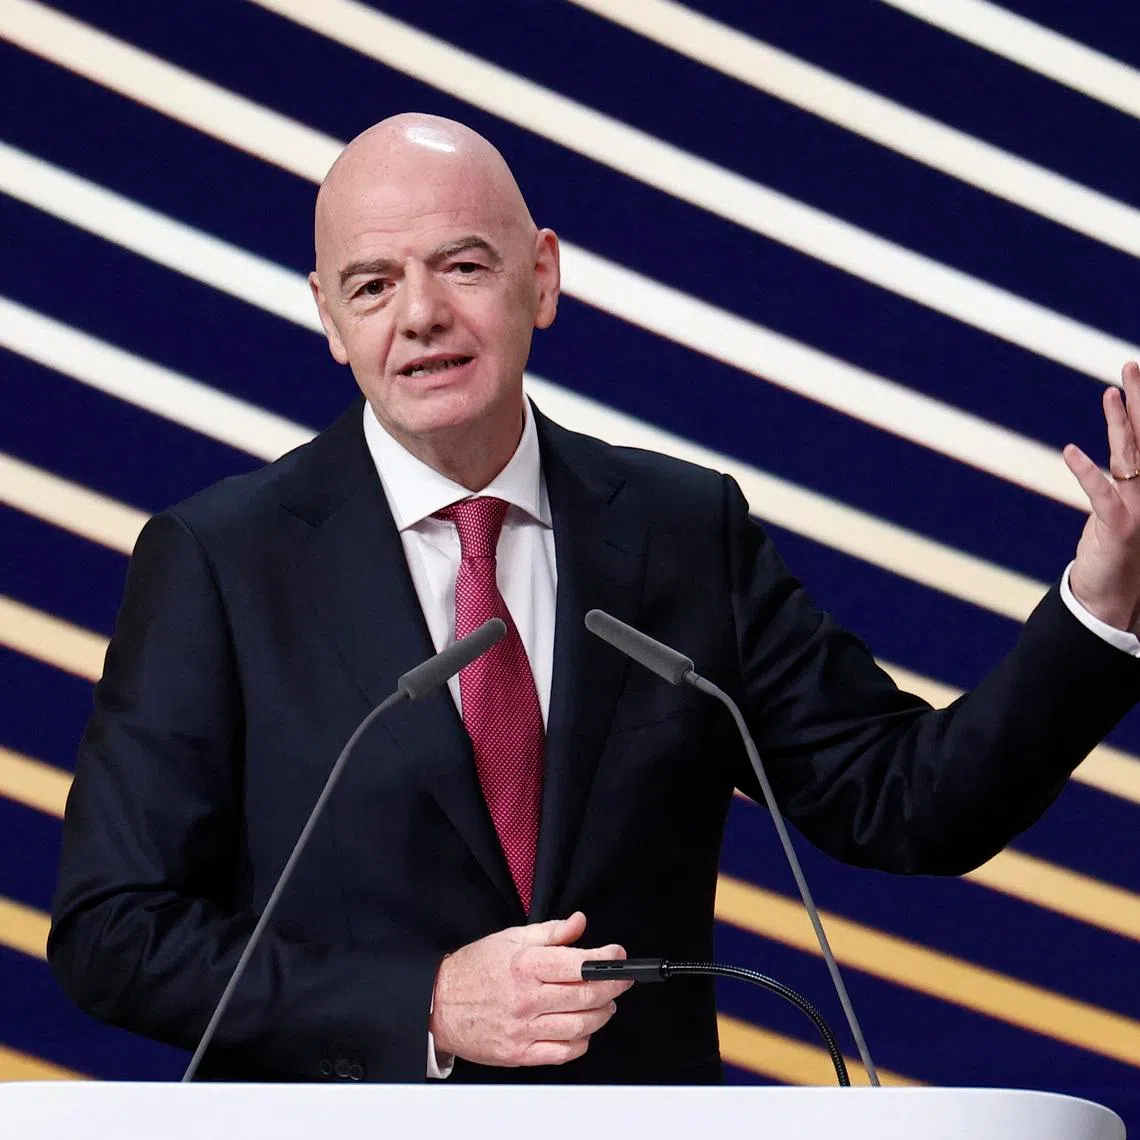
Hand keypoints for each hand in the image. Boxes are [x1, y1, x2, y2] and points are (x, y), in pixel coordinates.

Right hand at [428, 911, 632, 1066]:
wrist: (439, 1005)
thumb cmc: (474, 969)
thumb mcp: (510, 938)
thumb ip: (550, 932)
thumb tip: (578, 923)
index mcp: (524, 966)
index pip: (578, 964)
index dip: (606, 959)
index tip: (617, 955)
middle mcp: (526, 999)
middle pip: (585, 996)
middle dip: (613, 986)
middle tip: (621, 980)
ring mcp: (523, 1030)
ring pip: (580, 1026)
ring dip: (601, 1014)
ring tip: (605, 1003)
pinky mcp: (519, 1054)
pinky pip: (562, 1053)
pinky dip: (581, 1042)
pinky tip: (583, 1029)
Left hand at [1064, 361, 1139, 632]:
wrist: (1116, 602)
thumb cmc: (1122, 557)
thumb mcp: (1125, 513)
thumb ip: (1121, 482)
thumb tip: (1118, 454)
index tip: (1135, 376)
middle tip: (1132, 364)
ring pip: (1132, 456)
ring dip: (1121, 422)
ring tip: (1111, 390)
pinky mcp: (1120, 528)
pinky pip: (1103, 495)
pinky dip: (1086, 473)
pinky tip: (1070, 451)